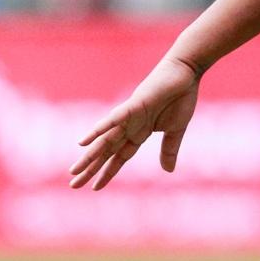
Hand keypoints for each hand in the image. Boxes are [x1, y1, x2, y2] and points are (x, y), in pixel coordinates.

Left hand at [68, 56, 201, 189]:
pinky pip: (113, 120)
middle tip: (73, 184)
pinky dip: (99, 130)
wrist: (186, 73)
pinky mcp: (133, 105)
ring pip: (105, 140)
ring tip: (74, 170)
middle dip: (90, 168)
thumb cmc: (181, 97)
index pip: (119, 157)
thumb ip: (169, 150)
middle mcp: (129, 126)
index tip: (95, 187)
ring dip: (89, 156)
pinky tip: (84, 141)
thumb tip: (168, 171)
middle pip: (106, 152)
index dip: (107, 172)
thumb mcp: (176, 131)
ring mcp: (129, 116)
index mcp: (139, 133)